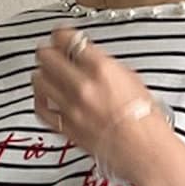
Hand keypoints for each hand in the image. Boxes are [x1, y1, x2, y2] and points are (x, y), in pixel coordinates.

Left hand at [32, 28, 170, 183]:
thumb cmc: (145, 120)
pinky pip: (41, 110)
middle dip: (47, 51)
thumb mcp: (131, 79)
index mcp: (101, 68)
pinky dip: (39, 100)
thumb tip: (91, 60)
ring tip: (45, 73)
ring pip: (39, 80)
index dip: (60, 34)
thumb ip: (106, 66)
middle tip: (49, 52)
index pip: (67, 39)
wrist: (145, 151)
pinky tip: (43, 96)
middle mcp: (83, 86)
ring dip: (41, 73)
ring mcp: (72, 108)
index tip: (59, 36)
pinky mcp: (67, 128)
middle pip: (48, 56)